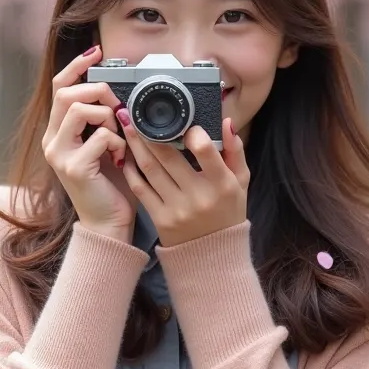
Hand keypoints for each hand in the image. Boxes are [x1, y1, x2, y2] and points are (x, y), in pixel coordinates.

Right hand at [42, 46, 137, 242]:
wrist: (109, 223)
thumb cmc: (112, 185)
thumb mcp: (106, 145)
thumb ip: (104, 120)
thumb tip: (117, 92)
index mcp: (58, 132)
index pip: (59, 87)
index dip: (76, 66)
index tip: (96, 52)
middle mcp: (52, 141)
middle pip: (67, 94)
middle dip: (98, 92)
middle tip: (118, 107)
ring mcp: (60, 155)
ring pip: (80, 110)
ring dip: (107, 116)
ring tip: (119, 135)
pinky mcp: (74, 169)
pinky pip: (99, 137)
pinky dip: (117, 142)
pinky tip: (121, 157)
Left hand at [118, 115, 249, 246]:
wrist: (214, 256)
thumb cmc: (228, 212)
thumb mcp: (241, 182)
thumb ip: (235, 151)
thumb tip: (225, 121)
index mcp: (222, 185)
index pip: (205, 152)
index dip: (192, 133)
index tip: (183, 121)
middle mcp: (198, 197)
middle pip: (168, 157)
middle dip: (149, 131)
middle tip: (135, 112)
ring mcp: (176, 209)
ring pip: (150, 169)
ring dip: (135, 145)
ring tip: (127, 126)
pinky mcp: (160, 219)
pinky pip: (140, 189)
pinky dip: (131, 170)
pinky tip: (127, 155)